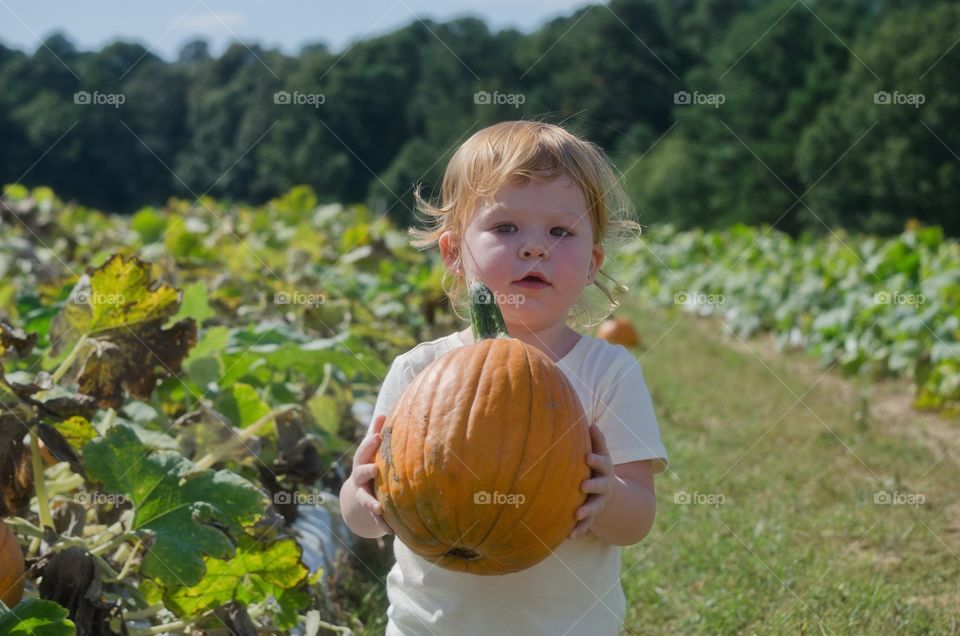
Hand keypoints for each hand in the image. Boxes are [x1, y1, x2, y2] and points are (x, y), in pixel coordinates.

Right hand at [349, 414, 393, 534]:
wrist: (360, 494)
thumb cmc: (372, 465)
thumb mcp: (373, 451)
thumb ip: (376, 434)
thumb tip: (383, 412)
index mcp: (363, 462)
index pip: (364, 451)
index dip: (370, 444)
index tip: (377, 436)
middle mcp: (360, 479)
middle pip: (361, 474)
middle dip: (366, 471)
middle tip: (374, 469)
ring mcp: (364, 496)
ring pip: (365, 500)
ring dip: (371, 504)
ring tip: (378, 508)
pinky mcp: (371, 511)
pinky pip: (376, 519)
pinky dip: (383, 524)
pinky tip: (392, 531)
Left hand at [569, 425, 614, 539]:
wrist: (608, 493)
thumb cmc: (597, 467)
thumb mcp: (601, 454)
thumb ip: (597, 441)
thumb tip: (591, 423)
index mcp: (605, 469)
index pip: (603, 463)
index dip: (596, 459)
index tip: (588, 457)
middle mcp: (604, 487)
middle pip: (600, 486)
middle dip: (592, 485)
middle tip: (582, 485)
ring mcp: (599, 502)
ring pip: (594, 508)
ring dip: (586, 511)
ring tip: (576, 514)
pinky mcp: (593, 516)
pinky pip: (587, 524)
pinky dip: (579, 530)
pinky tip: (569, 536)